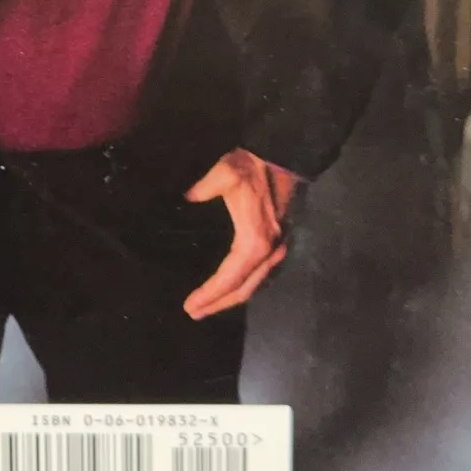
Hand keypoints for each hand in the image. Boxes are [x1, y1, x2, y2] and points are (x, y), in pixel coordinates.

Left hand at [182, 150, 299, 318]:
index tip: (190, 305)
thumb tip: (188, 198)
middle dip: (218, 304)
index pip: (230, 279)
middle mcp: (269, 252)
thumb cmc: (252, 166)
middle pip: (243, 289)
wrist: (283, 157)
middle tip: (194, 313)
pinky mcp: (278, 243)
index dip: (210, 295)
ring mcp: (277, 249)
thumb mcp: (225, 173)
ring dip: (231, 298)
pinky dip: (243, 286)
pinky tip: (229, 287)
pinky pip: (259, 276)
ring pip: (253, 285)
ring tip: (208, 305)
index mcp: (254, 240)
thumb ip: (204, 188)